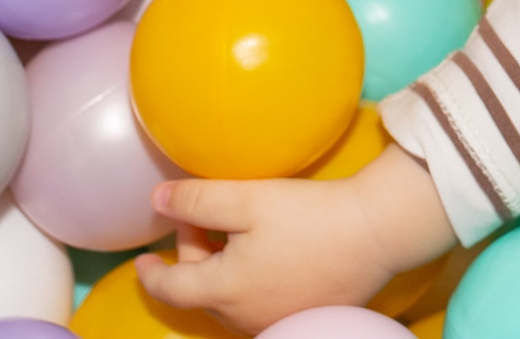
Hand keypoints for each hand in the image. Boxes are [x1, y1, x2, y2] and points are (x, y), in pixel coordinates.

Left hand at [136, 146, 456, 333]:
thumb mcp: (249, 197)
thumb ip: (198, 200)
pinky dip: (247, 280)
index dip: (151, 275)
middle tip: (205, 215)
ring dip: (221, 268)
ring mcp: (274, 321)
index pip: (171, 290)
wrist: (377, 233)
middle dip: (194, 254)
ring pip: (229, 298)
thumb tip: (157, 201)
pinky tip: (266, 251)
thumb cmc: (312, 215)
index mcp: (225, 291)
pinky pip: (257, 303)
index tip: (142, 261)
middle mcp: (245, 317)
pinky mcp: (300, 316)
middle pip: (201, 291)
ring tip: (236, 230)